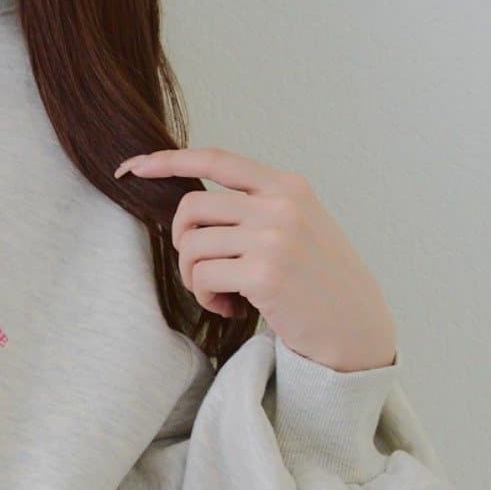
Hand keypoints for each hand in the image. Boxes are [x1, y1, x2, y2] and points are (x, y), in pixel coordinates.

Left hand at [115, 145, 397, 372]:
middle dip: (181, 242)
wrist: (357, 329)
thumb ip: (258, 208)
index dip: (168, 160)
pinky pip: (203, 276)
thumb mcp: (300, 226)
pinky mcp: (264, 274)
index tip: (133, 165)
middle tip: (202, 271)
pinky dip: (206, 297)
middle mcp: (281, 205)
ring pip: (191, 245)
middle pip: (191, 207)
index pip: (216, 160)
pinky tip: (231, 310)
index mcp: (288, 186)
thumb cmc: (320, 283)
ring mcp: (274, 237)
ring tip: (221, 295)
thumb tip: (191, 208)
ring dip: (195, 277)